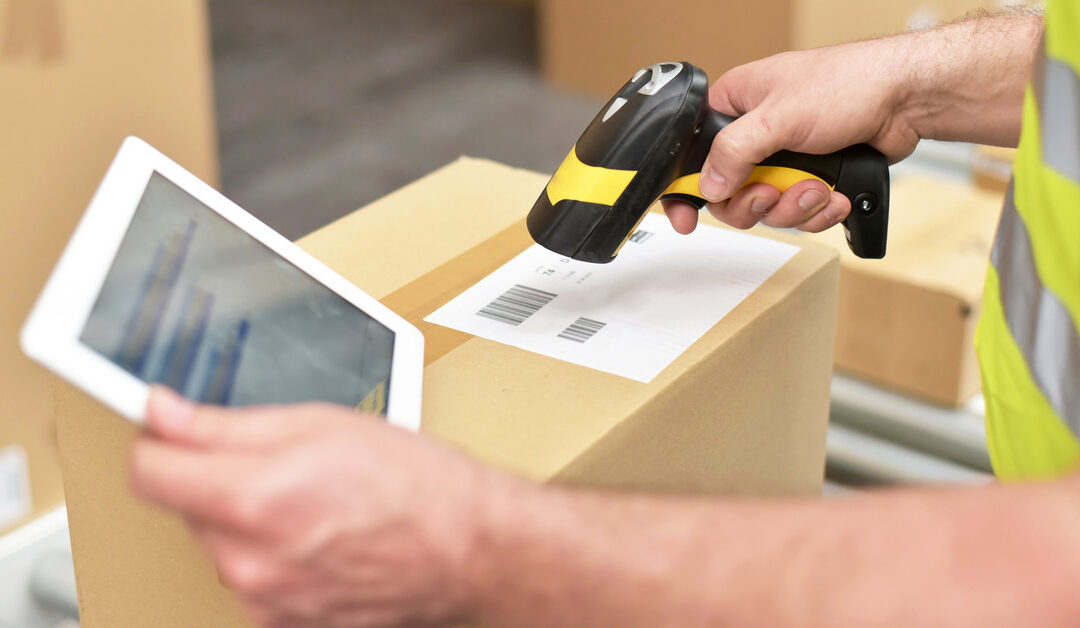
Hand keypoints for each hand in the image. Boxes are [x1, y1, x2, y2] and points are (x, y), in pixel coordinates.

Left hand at [128, 387, 499, 627]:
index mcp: (251, 499)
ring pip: (218, 544)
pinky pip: (249, 578)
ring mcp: (264, 600)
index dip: (160, 442)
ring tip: (310, 500)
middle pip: (184, 507)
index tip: (173, 432)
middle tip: (278, 461)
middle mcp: (247, 561)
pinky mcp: (281, 624)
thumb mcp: (321, 424)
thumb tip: (164, 414)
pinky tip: (315, 536)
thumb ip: (226, 423)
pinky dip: (269, 555)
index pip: (148, 472)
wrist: (467, 550)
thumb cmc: (415, 486)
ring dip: (244, 519)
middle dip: (215, 478)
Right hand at [663, 38, 921, 234]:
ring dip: (793, 207)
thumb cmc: (849, 82)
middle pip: (729, 194)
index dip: (686, 189)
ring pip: (766, 209)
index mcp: (735, 106)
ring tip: (817, 189)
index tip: (684, 219)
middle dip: (756, 202)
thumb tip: (708, 185)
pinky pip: (798, 213)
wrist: (906, 99)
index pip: (694, 154)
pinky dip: (818, 211)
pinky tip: (834, 195)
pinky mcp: (811, 178)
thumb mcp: (778, 116)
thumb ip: (734, 151)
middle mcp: (755, 134)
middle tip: (772, 193)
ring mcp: (783, 159)